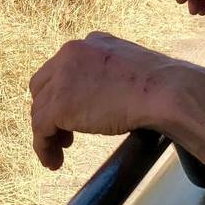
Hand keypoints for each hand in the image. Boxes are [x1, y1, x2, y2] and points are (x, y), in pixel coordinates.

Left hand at [29, 32, 184, 169]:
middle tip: (66, 134)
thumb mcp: (131, 67)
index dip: (63, 93)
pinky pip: (40, 130)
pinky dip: (43, 147)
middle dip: (51, 110)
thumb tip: (110, 96)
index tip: (74, 114)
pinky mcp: (60, 105)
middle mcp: (70, 54)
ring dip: (47, 133)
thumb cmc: (160, 85)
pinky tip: (53, 162)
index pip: (63, 68)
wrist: (164, 91)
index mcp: (90, 43)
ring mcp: (62, 79)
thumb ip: (112, 74)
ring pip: (40, 110)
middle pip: (43, 86)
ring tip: (59, 153)